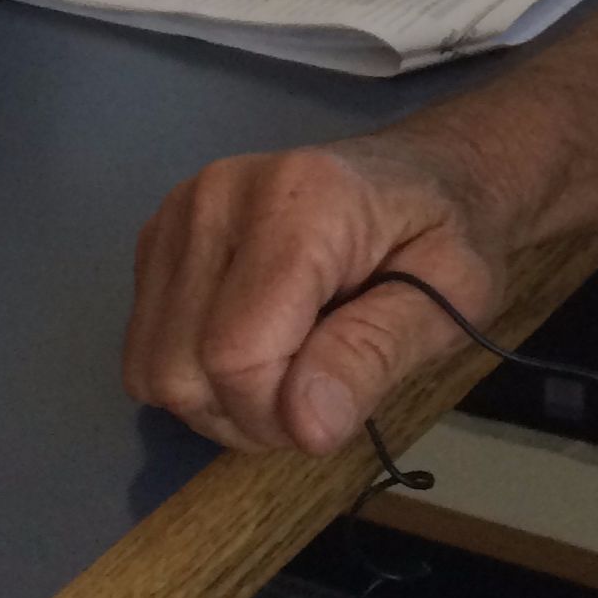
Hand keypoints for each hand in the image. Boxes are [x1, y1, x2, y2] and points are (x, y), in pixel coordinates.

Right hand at [124, 125, 505, 454]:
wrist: (429, 172)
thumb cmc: (449, 232)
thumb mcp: (452, 295)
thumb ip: (376, 353)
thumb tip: (303, 425)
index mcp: (300, 199)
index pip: (237, 353)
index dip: (279, 413)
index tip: (336, 402)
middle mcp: (219, 193)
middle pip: (183, 370)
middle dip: (249, 414)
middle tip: (321, 385)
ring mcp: (179, 211)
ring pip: (153, 369)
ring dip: (218, 402)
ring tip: (291, 364)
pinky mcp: (159, 236)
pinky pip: (146, 351)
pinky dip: (194, 375)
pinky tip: (254, 345)